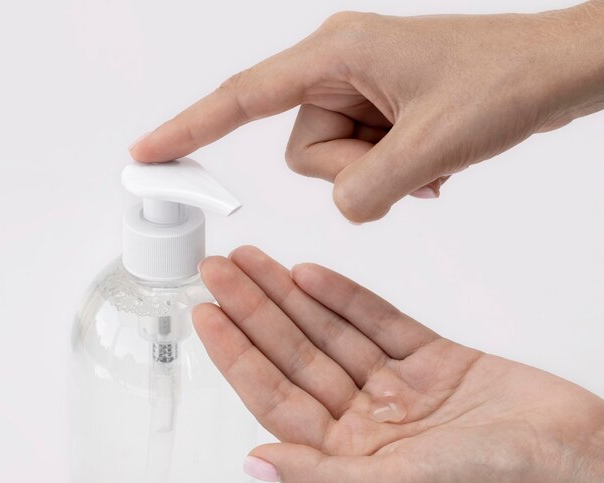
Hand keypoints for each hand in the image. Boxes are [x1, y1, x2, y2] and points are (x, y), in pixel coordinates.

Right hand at [131, 3, 603, 221]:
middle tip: (406, 159)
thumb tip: (342, 207)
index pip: (242, 99)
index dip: (189, 128)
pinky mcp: (378, 114)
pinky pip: (359, 165)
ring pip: (333, 167)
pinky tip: (429, 163)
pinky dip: (391, 177)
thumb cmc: (503, 82)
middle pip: (303, 154)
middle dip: (352, 173)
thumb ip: (369, 189)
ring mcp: (358, 94)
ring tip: (426, 161)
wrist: (553, 71)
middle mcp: (338, 71)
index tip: (147, 154)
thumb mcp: (431, 145)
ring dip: (378, 178)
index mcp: (335, 56)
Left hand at [193, 246, 603, 482]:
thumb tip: (255, 462)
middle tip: (217, 270)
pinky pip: (375, 320)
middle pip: (294, 353)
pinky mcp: (429, 357)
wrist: (574, 454)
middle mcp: (364, 418)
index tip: (207, 314)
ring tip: (253, 261)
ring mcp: (395, 384)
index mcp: (349, 454)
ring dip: (289, 296)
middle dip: (253, 310)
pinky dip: (344, 296)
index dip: (237, 353)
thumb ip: (321, 477)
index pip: (275, 394)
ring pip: (328, 330)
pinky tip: (309, 275)